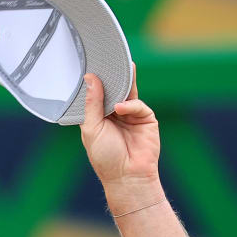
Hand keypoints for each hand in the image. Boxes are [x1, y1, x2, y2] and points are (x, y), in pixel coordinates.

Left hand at [80, 69, 160, 190]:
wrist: (128, 177)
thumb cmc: (106, 158)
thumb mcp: (92, 129)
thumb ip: (92, 104)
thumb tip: (91, 79)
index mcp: (98, 116)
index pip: (97, 94)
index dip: (95, 82)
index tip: (91, 66)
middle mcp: (115, 114)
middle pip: (114, 89)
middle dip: (111, 77)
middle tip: (107, 60)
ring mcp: (131, 115)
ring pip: (128, 92)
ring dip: (123, 83)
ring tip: (117, 73)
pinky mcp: (146, 118)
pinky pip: (138, 104)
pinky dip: (130, 104)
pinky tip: (121, 109)